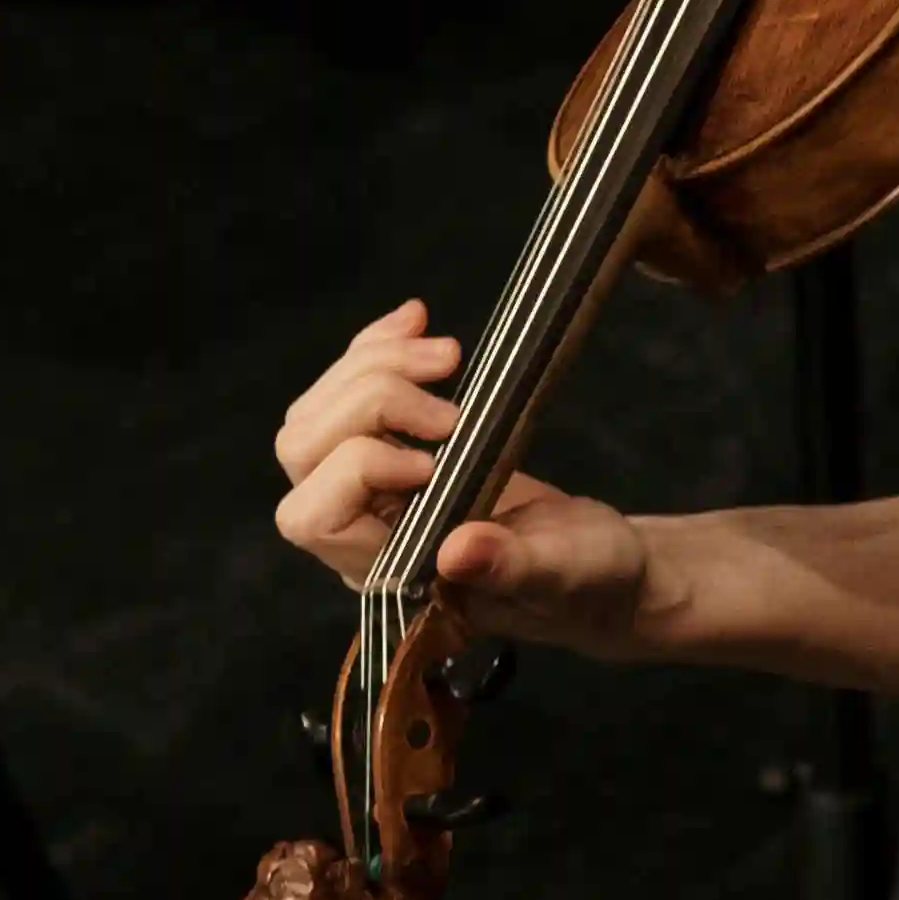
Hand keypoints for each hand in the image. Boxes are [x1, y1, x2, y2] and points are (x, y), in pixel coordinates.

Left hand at [269, 297, 658, 644]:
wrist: (595, 563)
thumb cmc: (585, 579)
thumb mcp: (566, 573)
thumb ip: (512, 567)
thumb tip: (459, 550)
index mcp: (394, 573)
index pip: (317, 518)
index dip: (357, 469)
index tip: (436, 459)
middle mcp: (365, 531)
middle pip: (303, 452)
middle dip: (368, 399)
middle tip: (452, 385)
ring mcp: (371, 487)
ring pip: (316, 413)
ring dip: (372, 365)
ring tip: (449, 352)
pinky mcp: (391, 447)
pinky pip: (348, 390)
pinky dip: (375, 348)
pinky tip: (416, 320)